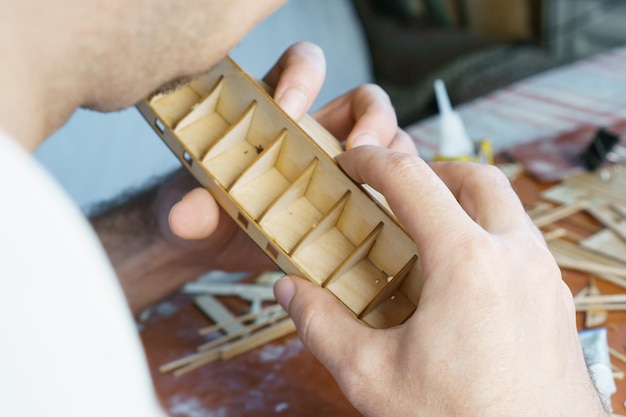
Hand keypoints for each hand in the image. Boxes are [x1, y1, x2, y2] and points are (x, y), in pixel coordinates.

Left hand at [166, 42, 414, 265]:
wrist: (223, 252)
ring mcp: (345, 169)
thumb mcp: (202, 208)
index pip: (302, 66)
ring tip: (377, 190)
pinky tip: (392, 220)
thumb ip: (197, 207)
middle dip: (370, 117)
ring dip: (394, 159)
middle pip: (365, 101)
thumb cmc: (213, 212)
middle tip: (355, 151)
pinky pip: (397, 191)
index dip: (302, 76)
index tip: (289, 109)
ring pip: (392, 143)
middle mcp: (319, 133)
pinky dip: (402, 200)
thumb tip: (184, 217)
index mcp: (280, 113)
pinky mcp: (361, 204)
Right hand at [274, 147, 607, 416]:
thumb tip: (288, 290)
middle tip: (394, 188)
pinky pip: (522, 240)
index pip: (412, 181)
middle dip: (430, 169)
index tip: (351, 160)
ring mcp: (545, 276)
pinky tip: (462, 272)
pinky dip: (489, 232)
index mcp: (467, 262)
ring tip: (427, 226)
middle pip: (475, 176)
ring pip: (507, 205)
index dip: (373, 162)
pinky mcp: (557, 299)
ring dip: (464, 199)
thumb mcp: (372, 377)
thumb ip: (323, 326)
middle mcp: (515, 256)